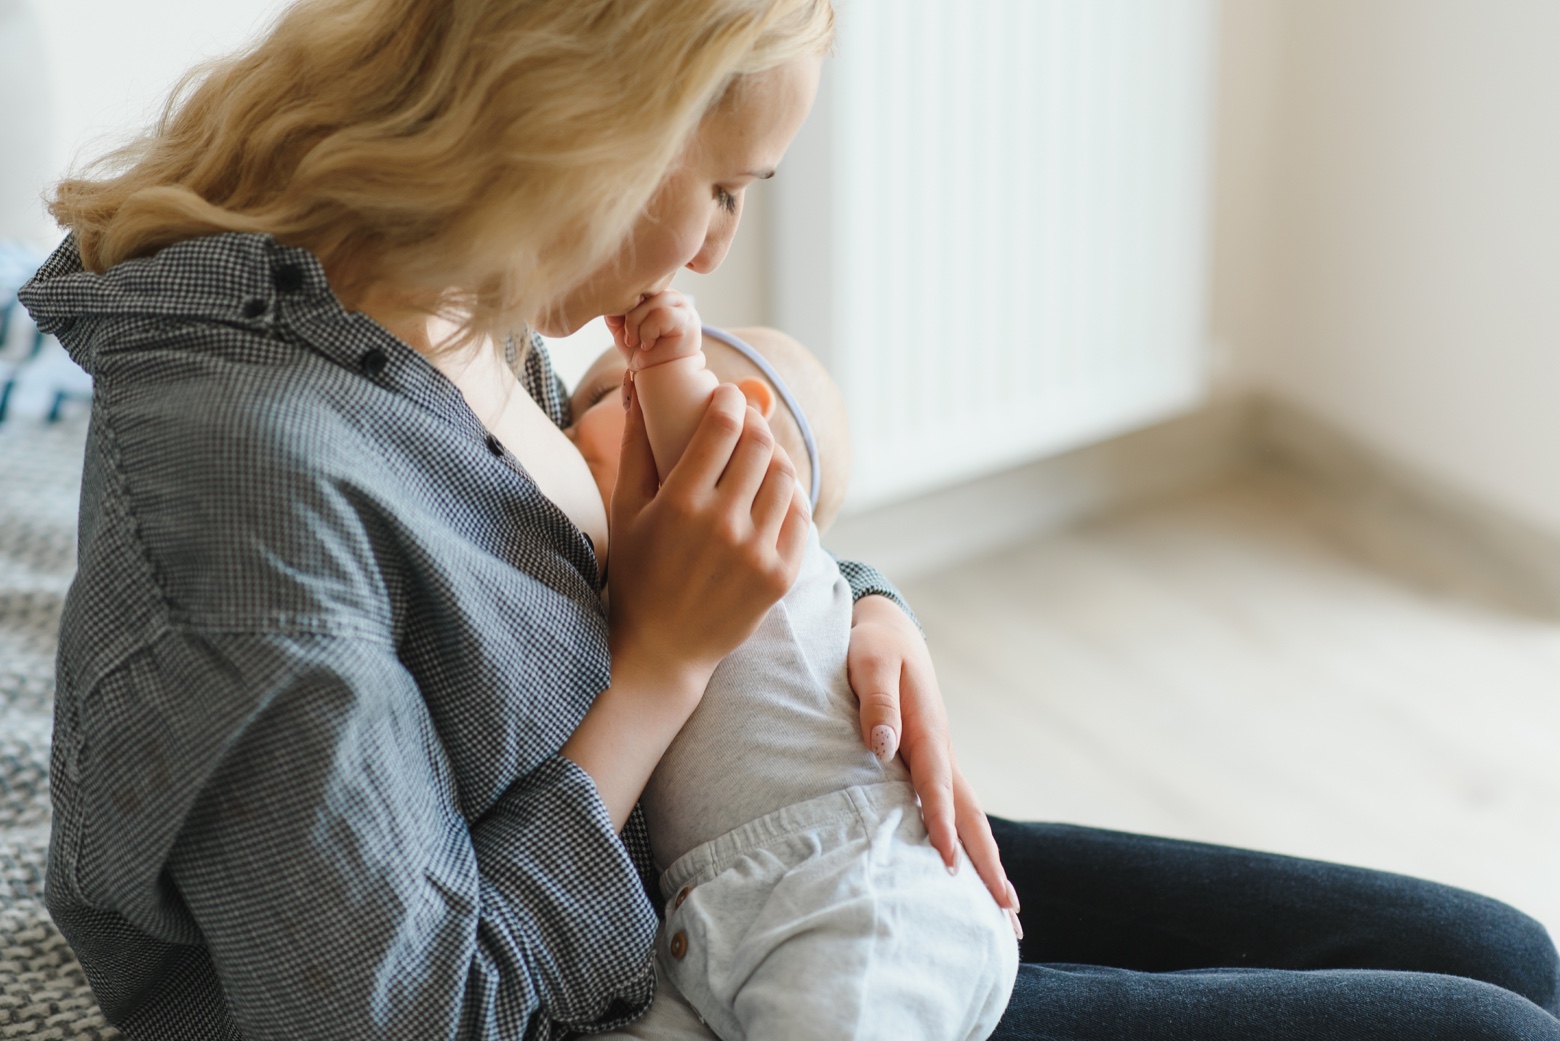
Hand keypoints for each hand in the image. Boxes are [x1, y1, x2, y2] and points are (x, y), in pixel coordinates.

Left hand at [606, 290, 702, 369]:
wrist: (659, 376)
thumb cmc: (644, 354)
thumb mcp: (624, 329)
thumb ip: (617, 312)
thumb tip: (610, 298)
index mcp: (658, 295)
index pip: (636, 287)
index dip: (625, 305)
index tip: (623, 327)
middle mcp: (671, 296)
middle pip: (642, 292)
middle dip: (629, 318)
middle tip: (630, 340)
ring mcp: (682, 306)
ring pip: (650, 303)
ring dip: (637, 326)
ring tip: (640, 343)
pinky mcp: (687, 318)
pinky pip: (660, 315)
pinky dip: (648, 332)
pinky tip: (649, 345)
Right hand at [606, 373, 810, 688]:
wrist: (662, 648)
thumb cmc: (636, 575)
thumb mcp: (625, 511)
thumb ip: (635, 450)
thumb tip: (640, 396)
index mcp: (681, 503)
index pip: (723, 428)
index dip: (730, 401)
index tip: (728, 396)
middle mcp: (722, 525)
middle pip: (761, 447)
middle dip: (755, 423)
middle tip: (747, 421)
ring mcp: (756, 553)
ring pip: (787, 478)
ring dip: (776, 458)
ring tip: (762, 457)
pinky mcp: (779, 576)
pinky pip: (801, 518)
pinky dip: (791, 497)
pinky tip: (775, 494)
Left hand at [847, 595, 1021, 935]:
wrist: (887, 630)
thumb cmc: (872, 646)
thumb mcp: (868, 661)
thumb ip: (875, 701)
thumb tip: (882, 746)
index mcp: (926, 730)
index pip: (936, 787)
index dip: (943, 824)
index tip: (951, 865)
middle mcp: (941, 751)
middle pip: (972, 816)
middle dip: (989, 865)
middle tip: (1009, 914)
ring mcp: (941, 760)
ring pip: (971, 818)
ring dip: (989, 862)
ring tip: (1007, 911)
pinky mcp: (931, 764)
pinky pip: (957, 811)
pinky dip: (971, 843)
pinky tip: (972, 872)